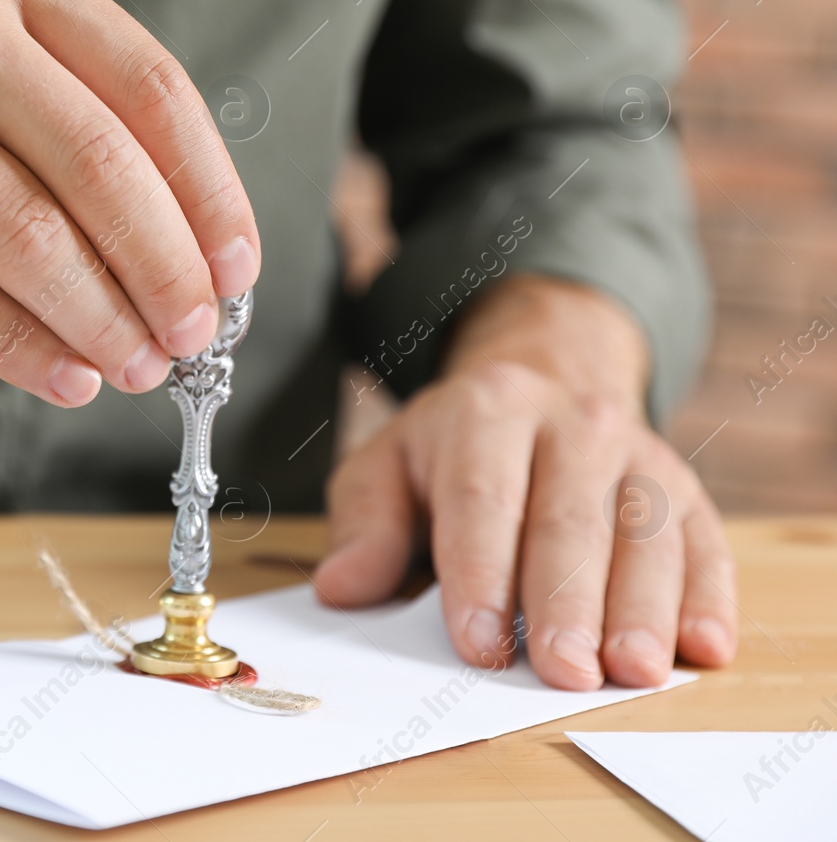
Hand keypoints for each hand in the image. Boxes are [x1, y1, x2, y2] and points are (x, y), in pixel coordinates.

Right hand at [0, 0, 259, 406]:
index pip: (150, 86)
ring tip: (135, 368)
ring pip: (23, 229)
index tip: (236, 270)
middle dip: (164, 268)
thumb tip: (184, 254)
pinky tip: (59, 375)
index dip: (208, 192)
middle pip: (98, 160)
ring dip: (98, 318)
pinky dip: (14, 343)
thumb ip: (69, 119)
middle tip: (194, 337)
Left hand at [313, 277, 736, 689]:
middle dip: (567, 602)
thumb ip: (365, 526)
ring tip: (632, 671)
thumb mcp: (387, 464)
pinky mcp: (686, 487)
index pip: (482, 497)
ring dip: (642, 608)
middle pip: (570, 520)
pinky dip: (707, 597)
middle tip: (563, 672)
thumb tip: (341, 588)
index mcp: (487, 412)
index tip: (477, 642)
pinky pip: (703, 542)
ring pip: (646, 534)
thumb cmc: (453, 447)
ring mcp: (637, 452)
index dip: (480, 572)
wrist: (545, 375)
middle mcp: (572, 423)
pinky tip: (702, 646)